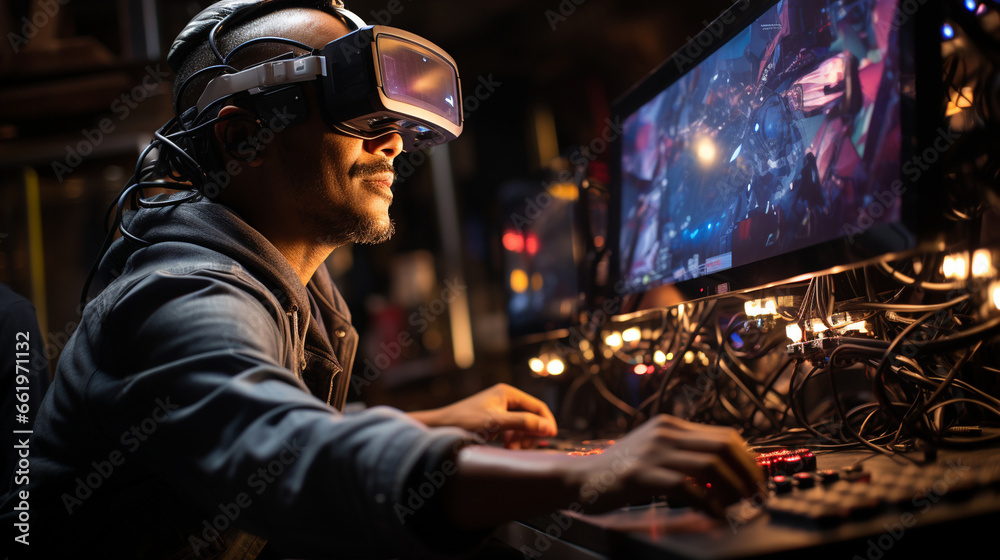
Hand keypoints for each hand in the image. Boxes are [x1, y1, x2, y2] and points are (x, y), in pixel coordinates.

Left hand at [409, 383, 557, 447]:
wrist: (439, 428)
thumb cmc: (464, 422)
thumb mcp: (496, 423)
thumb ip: (523, 423)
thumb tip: (548, 428)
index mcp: (508, 392)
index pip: (538, 406)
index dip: (546, 422)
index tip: (550, 438)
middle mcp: (505, 398)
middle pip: (531, 416)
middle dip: (530, 433)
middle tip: (522, 448)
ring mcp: (499, 409)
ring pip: (522, 425)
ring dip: (521, 439)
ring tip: (512, 450)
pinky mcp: (493, 420)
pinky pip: (512, 430)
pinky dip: (513, 440)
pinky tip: (506, 447)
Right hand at [568, 414, 765, 515]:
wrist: (579, 478)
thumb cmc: (619, 471)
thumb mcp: (653, 450)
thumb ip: (683, 452)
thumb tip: (725, 469)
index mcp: (670, 425)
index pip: (725, 435)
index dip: (748, 459)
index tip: (758, 479)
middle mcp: (664, 433)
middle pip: (724, 447)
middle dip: (748, 473)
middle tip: (757, 495)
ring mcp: (653, 452)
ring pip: (711, 465)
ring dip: (733, 489)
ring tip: (740, 506)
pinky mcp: (642, 475)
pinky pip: (687, 488)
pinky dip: (709, 504)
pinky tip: (715, 515)